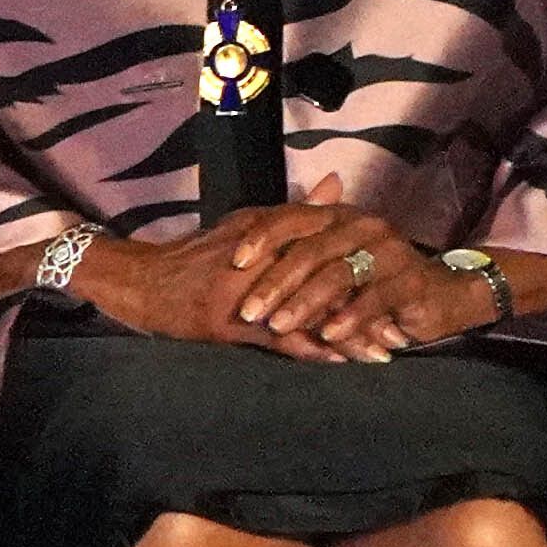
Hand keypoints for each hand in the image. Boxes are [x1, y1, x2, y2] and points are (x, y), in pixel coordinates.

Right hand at [62, 200, 418, 359]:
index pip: (331, 248)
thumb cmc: (195, 257)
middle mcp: (259, 256)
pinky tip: (340, 362)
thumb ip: (294, 211)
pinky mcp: (227, 322)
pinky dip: (311, 349)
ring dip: (350, 335)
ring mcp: (244, 291)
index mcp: (267, 229)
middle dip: (370, 305)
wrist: (138, 283)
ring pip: (309, 313)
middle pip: (329, 282)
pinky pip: (278, 338)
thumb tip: (336, 184)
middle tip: (408, 325)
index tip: (405, 287)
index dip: (370, 270)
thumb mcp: (245, 226)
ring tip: (385, 352)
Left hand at [219, 182, 490, 358]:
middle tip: (247, 312)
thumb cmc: (370, 280)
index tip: (232, 262)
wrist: (440, 294)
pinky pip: (373, 299)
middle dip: (274, 283)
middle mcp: (361, 225)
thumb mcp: (326, 265)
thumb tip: (234, 248)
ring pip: (337, 275)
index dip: (261, 238)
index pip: (291, 218)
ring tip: (278, 327)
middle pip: (309, 250)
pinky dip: (347, 318)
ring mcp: (388, 251)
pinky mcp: (411, 280)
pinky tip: (327, 336)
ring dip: (304, 303)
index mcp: (336, 216)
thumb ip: (289, 254)